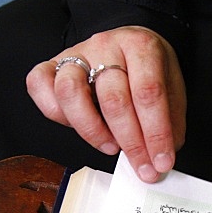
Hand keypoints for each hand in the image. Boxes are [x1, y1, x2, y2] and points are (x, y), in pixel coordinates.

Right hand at [27, 26, 185, 181]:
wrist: (127, 45)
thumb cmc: (147, 69)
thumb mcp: (171, 87)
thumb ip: (170, 120)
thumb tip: (161, 157)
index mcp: (140, 46)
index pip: (148, 92)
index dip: (156, 133)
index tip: (161, 162)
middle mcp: (106, 45)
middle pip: (113, 98)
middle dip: (130, 142)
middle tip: (142, 167)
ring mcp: (76, 53)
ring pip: (70, 91)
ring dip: (92, 130)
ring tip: (111, 147)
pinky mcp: (52, 64)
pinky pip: (40, 86)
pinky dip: (55, 113)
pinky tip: (78, 127)